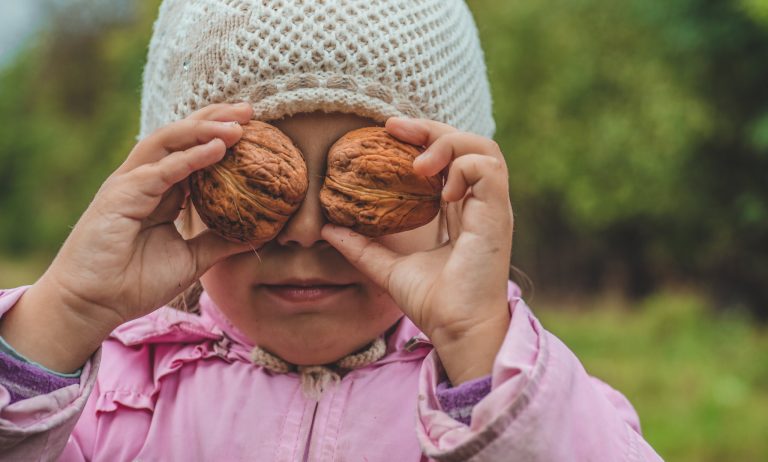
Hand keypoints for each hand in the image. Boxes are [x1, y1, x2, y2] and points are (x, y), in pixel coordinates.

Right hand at [1, 103, 254, 371]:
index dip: (220, 134)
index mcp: (161, 190)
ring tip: (238, 125)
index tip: (256, 127)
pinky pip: (161, 170)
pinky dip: (190, 157)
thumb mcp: (191, 260)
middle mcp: (145, 179)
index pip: (193, 150)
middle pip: (182, 135)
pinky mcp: (121, 195)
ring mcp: (131, 183)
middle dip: (215, 118)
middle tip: (251, 110)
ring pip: (169, 141)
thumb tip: (257, 236)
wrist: (93, 305)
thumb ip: (219, 242)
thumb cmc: (135, 283)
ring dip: (205, 129)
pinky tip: (217, 148)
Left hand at [321, 118, 513, 383]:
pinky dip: (463, 168)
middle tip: (394, 128)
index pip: (448, 159)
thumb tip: (327, 229)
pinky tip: (440, 191)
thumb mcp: (388, 267)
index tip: (388, 132)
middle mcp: (479, 204)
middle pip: (466, 143)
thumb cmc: (432, 302)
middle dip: (430, 128)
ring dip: (448, 144)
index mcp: (460, 211)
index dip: (422, 139)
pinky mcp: (498, 214)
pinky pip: (488, 168)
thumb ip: (362, 246)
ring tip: (418, 165)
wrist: (454, 328)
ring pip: (484, 148)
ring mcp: (492, 207)